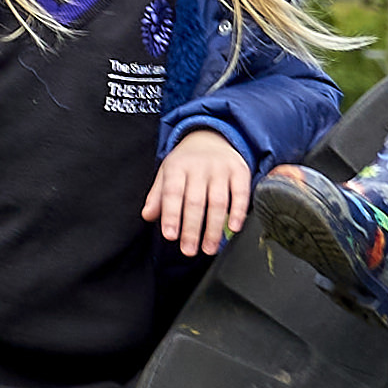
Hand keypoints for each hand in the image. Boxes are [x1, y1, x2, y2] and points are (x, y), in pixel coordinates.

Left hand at [145, 134, 251, 254]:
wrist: (211, 137)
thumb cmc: (186, 162)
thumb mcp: (167, 173)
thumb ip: (157, 196)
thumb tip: (147, 215)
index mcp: (178, 166)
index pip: (173, 193)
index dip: (171, 216)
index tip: (171, 236)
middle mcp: (199, 166)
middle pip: (195, 201)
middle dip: (192, 229)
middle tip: (189, 250)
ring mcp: (221, 168)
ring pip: (218, 201)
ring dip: (213, 228)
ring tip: (209, 248)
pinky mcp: (240, 170)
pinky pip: (240, 193)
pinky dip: (238, 212)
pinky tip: (233, 228)